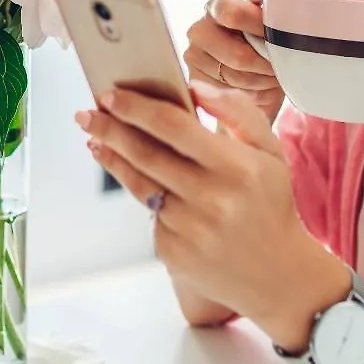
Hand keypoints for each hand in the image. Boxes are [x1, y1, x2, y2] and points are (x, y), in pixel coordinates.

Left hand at [77, 80, 347, 340]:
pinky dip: (142, 192)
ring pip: (140, 184)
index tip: (111, 95)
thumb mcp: (270, 152)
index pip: (174, 127)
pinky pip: (151, 214)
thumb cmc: (269, 203)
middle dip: (110, 129)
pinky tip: (132, 176)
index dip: (137, 108)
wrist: (277, 275)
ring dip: (113, 158)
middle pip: (146, 154)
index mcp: (236, 167)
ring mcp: (190, 229)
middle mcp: (211, 199)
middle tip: (86, 113)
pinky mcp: (174, 253)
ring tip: (96, 140)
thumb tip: (194, 87)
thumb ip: (238, 111)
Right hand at [183, 0, 302, 122]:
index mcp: (220, 5)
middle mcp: (200, 27)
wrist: (254, 85)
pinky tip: (256, 89)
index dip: (259, 28)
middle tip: (281, 65)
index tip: (280, 38)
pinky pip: (227, 92)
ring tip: (272, 76)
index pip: (232, 12)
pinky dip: (249, 93)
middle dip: (265, 63)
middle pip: (236, 53)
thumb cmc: (266, 45)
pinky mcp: (193, 81)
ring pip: (235, 76)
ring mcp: (193, 56)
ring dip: (262, 80)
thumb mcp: (277, 16)